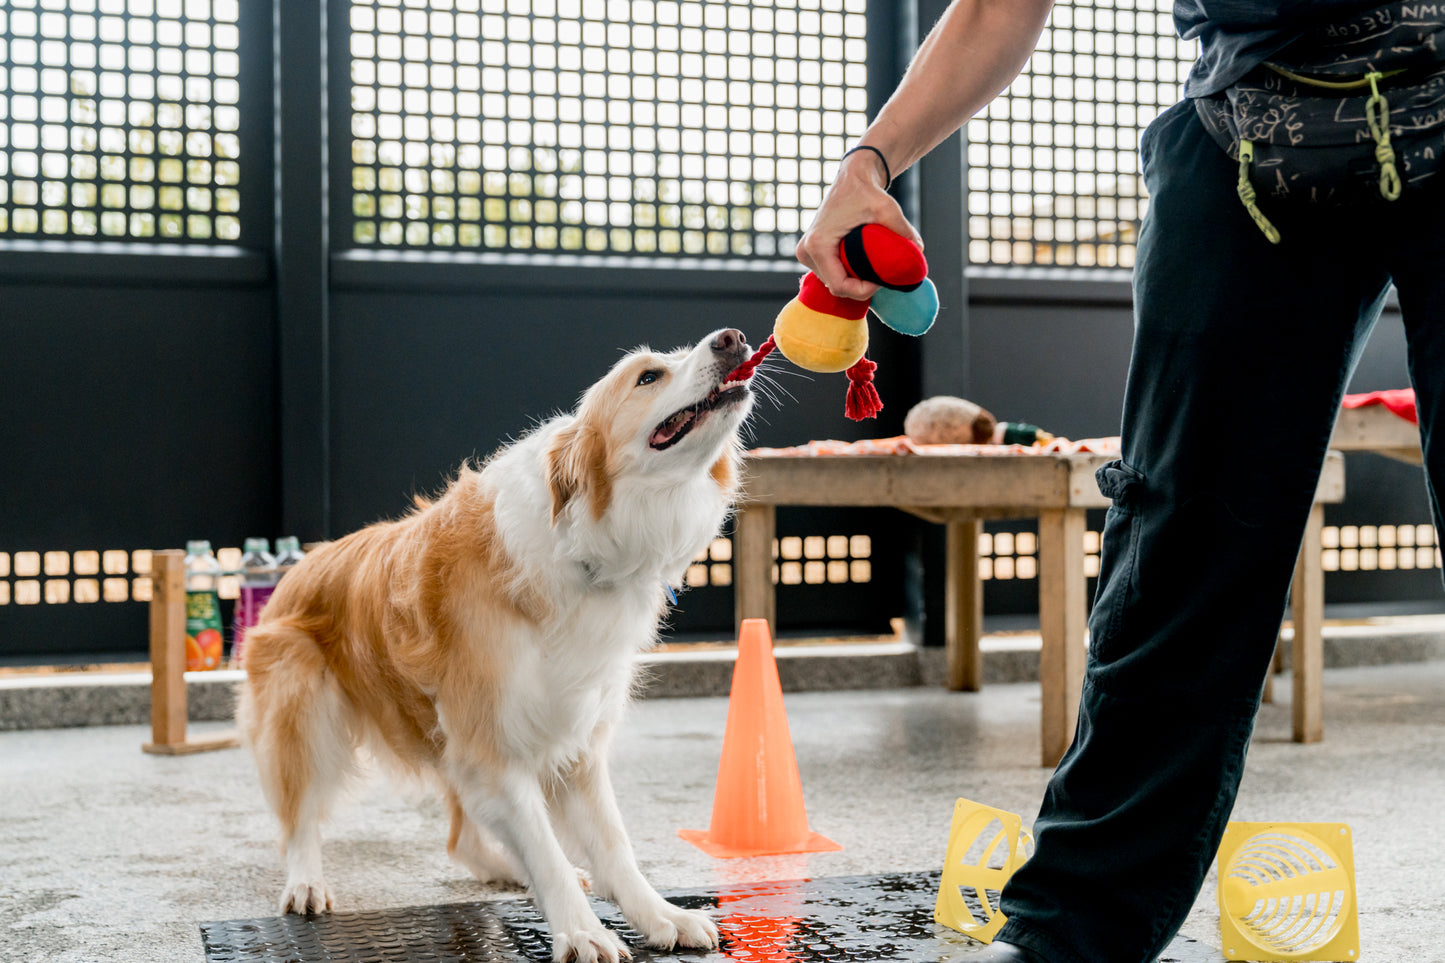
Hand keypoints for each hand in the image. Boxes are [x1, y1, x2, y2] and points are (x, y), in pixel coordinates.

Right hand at [796, 150, 922, 300]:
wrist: (852, 177)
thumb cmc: (866, 190)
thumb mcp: (887, 209)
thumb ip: (904, 230)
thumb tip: (918, 250)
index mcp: (818, 245)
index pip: (839, 286)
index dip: (863, 290)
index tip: (881, 279)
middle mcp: (806, 251)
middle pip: (835, 286)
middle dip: (860, 286)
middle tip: (881, 274)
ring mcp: (806, 253)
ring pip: (833, 282)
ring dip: (854, 281)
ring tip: (873, 267)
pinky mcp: (811, 252)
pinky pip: (830, 274)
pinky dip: (847, 273)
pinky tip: (862, 264)